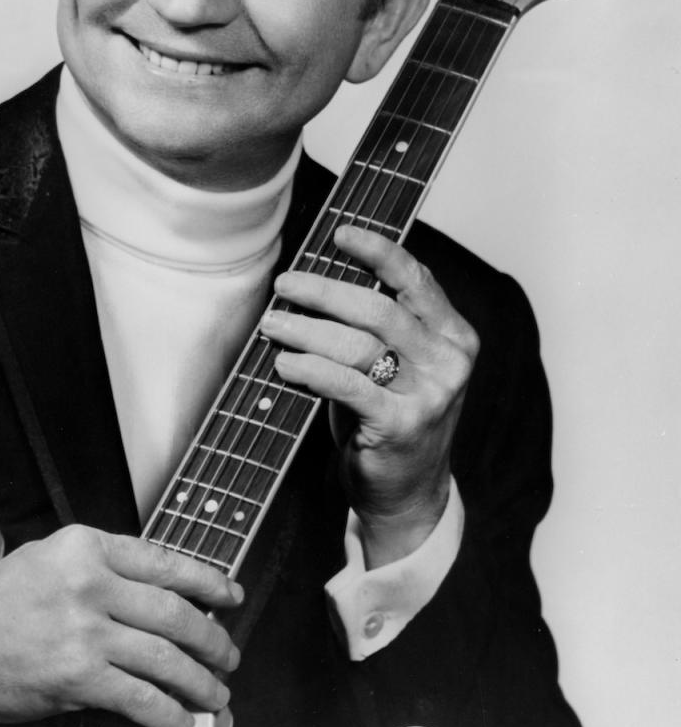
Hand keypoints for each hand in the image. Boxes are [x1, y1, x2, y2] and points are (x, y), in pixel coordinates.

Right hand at [0, 525, 242, 726]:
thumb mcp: (50, 558)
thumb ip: (103, 567)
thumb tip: (163, 590)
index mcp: (85, 545)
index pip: (163, 561)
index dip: (208, 582)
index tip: (232, 596)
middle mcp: (88, 583)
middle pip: (172, 612)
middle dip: (211, 639)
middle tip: (228, 655)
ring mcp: (83, 632)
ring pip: (163, 657)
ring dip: (198, 681)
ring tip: (216, 693)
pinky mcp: (76, 677)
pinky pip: (138, 697)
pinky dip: (166, 712)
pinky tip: (179, 719)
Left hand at [259, 226, 477, 566]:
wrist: (409, 493)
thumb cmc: (391, 418)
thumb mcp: (397, 366)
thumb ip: (377, 326)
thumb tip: (316, 279)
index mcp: (454, 335)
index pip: (416, 279)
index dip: (377, 251)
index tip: (339, 233)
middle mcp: (449, 361)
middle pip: (378, 308)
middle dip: (324, 291)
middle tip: (284, 284)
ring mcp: (430, 394)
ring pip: (357, 344)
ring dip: (305, 329)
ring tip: (272, 323)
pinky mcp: (400, 425)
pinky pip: (346, 384)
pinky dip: (309, 368)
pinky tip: (284, 363)